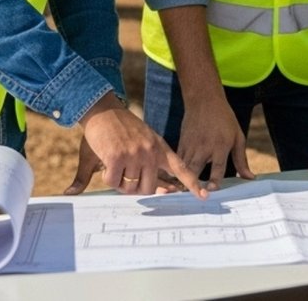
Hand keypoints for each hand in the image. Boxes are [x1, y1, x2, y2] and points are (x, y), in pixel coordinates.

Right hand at [66, 94, 204, 196]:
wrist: (103, 110)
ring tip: (115, 167)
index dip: (192, 184)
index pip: (181, 168)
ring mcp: (134, 154)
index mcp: (160, 148)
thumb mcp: (145, 141)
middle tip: (125, 176)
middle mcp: (150, 152)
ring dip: (120, 183)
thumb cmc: (123, 128)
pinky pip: (113, 182)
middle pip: (149, 188)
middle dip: (136, 188)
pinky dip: (108, 178)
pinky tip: (106, 165)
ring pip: (130, 187)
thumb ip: (154, 165)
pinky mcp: (117, 157)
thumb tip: (163, 190)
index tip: (203, 196)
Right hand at [177, 94, 254, 189]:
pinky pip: (178, 161)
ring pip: (184, 167)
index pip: (218, 166)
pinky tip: (175, 183)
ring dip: (182, 181)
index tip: (212, 191)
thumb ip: (241, 159)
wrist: (204, 100)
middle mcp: (204, 147)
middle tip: (194, 198)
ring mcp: (190, 146)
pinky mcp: (181, 144)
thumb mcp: (238, 137)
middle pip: (196, 169)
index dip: (214, 180)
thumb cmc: (224, 119)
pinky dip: (176, 172)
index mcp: (220, 145)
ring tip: (181, 196)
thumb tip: (250, 178)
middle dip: (193, 184)